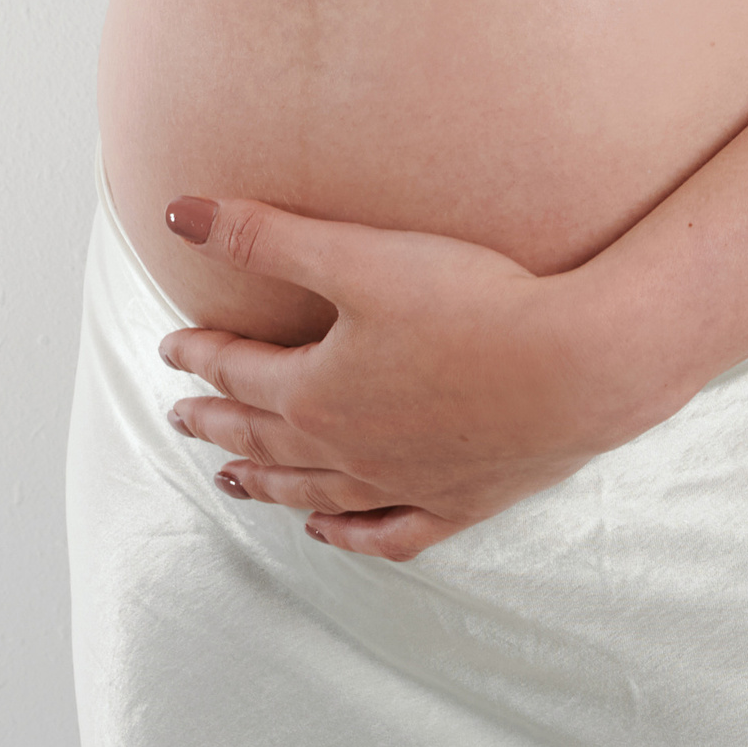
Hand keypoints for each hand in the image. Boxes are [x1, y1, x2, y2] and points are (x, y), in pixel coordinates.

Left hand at [153, 193, 669, 560]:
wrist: (574, 365)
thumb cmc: (470, 302)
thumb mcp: (357, 257)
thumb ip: (264, 237)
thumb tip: (177, 212)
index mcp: (317, 392)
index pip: (240, 373)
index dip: (202, 355)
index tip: (173, 347)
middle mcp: (349, 449)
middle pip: (265, 440)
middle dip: (218, 425)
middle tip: (181, 419)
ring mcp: (402, 483)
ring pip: (314, 491)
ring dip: (266, 484)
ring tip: (229, 483)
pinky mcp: (456, 501)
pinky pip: (386, 532)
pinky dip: (348, 534)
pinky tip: (327, 530)